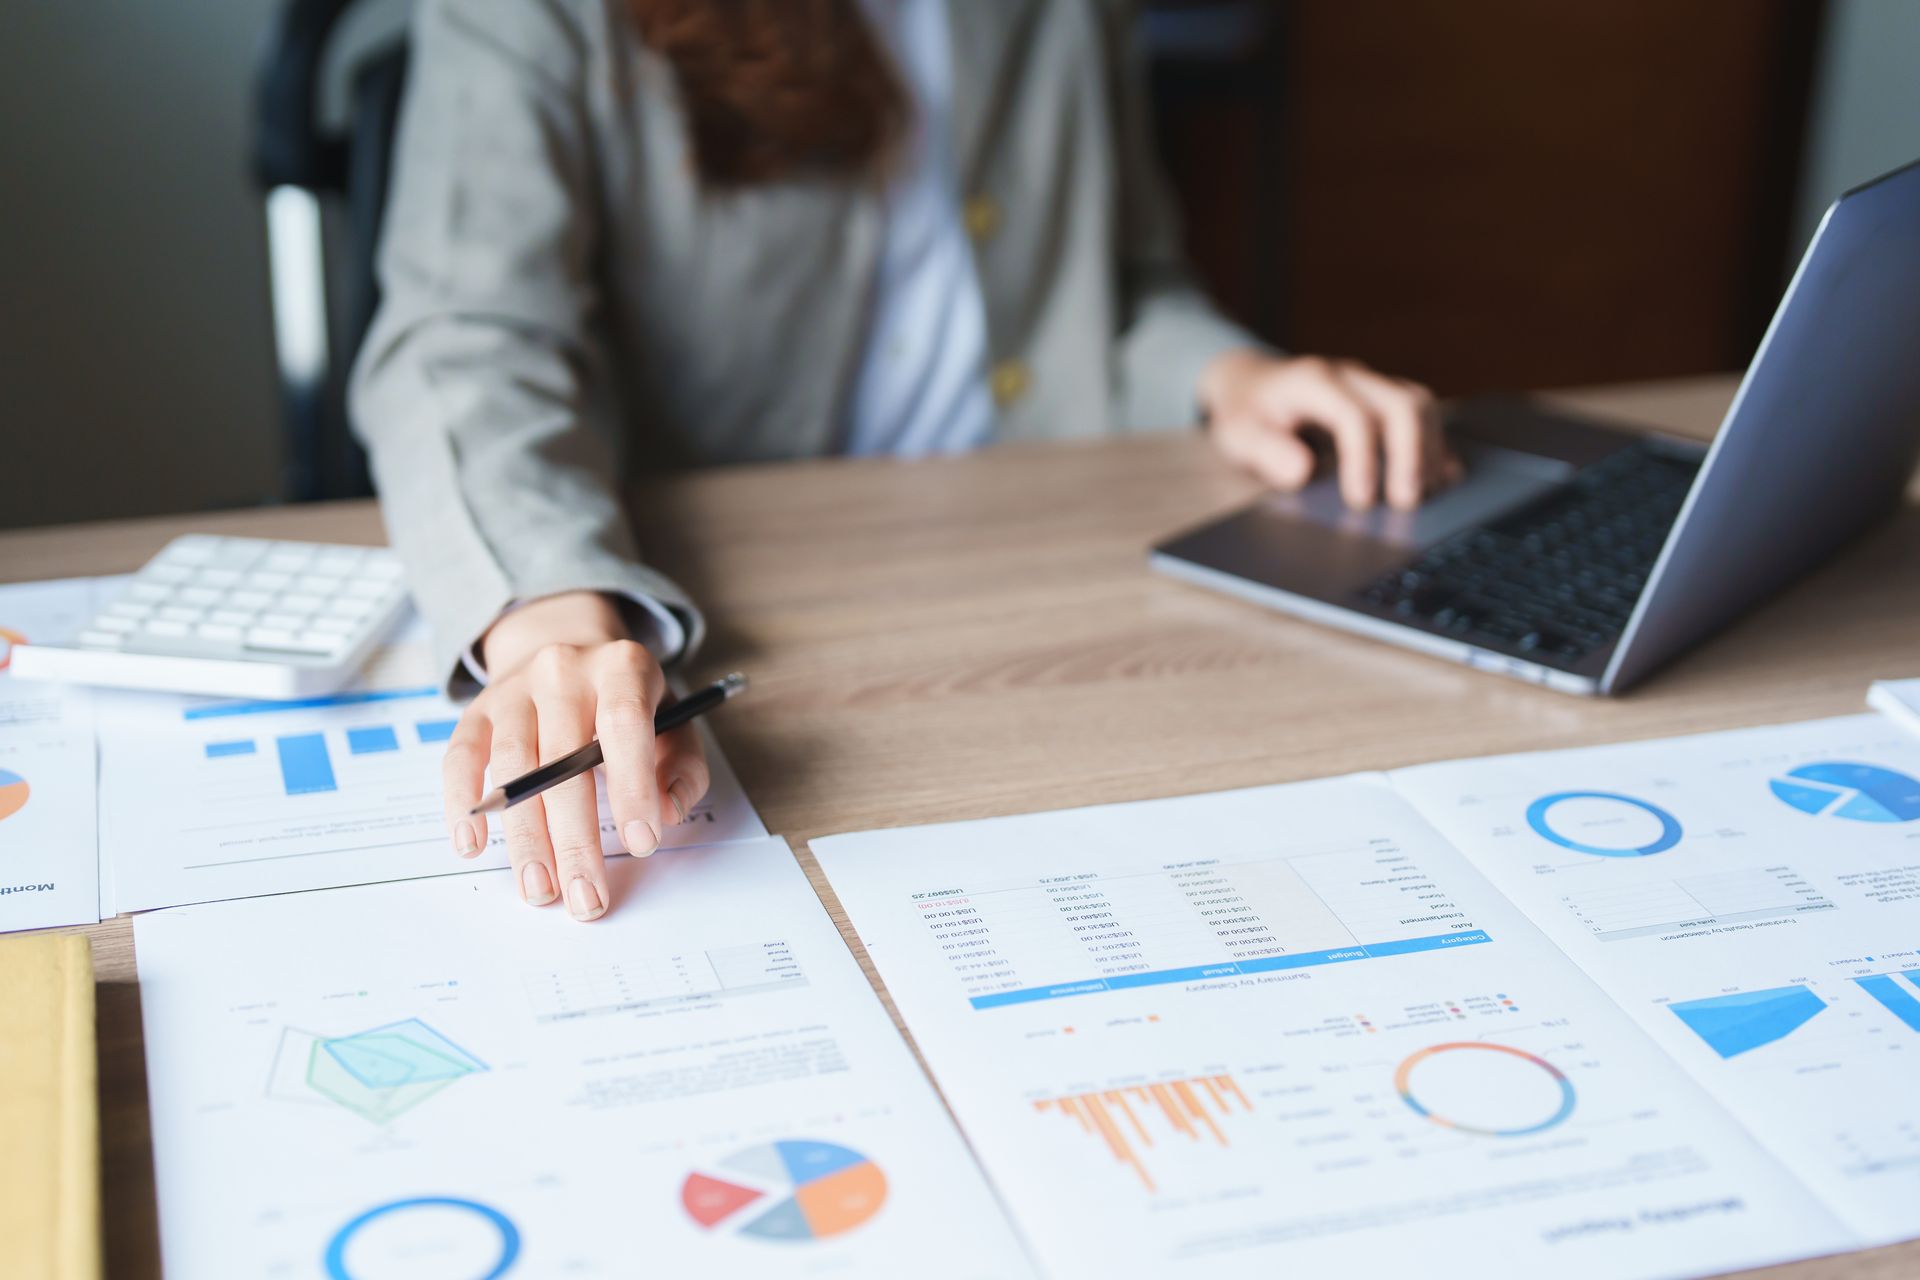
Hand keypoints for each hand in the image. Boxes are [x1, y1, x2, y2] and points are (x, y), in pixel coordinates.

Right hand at [441, 591, 710, 920]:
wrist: (568, 652)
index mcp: (622, 666)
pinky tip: (473, 846)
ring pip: (512, 766)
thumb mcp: (675, 722)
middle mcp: (564, 669)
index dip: (632, 786)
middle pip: (563, 759)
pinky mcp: (477, 711)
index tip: (641, 844)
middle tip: (587, 898)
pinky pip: (461, 758)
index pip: (624, 724)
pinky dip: (463, 804)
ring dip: (525, 837)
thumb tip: (666, 814)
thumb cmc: (628, 705)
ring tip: (540, 889)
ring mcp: (515, 689)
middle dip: (576, 839)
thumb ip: (683, 768)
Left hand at [1199, 349, 1461, 510]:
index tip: (1361, 501)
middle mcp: (1351, 376)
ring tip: (1425, 493)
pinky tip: (1442, 476)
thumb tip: (1302, 471)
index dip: (1363, 459)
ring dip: (1428, 450)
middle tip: (1405, 502)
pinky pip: (1422, 413)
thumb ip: (1264, 451)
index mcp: (1314, 382)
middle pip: (1401, 404)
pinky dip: (1435, 444)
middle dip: (1410, 455)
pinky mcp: (1384, 397)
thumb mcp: (1238, 433)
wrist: (1252, 381)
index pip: (1352, 416)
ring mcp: (1372, 384)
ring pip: (1420, 405)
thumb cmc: (1247, 411)